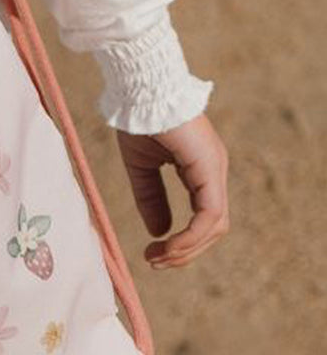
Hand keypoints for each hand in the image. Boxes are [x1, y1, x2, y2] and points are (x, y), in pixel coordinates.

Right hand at [116, 113, 229, 268]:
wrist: (141, 91)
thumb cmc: (139, 120)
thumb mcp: (141, 168)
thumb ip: (151, 198)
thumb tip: (158, 232)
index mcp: (201, 170)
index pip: (204, 217)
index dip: (182, 241)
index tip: (152, 253)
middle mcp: (214, 172)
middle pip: (213, 228)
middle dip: (185, 252)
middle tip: (154, 262)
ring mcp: (215, 170)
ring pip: (214, 226)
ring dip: (187, 249)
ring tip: (158, 258)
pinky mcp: (209, 169)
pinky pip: (208, 214)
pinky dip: (190, 236)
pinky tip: (168, 244)